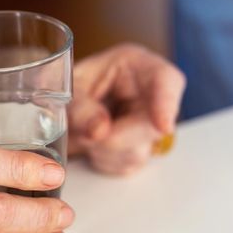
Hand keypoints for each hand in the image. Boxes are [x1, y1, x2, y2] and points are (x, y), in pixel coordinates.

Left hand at [69, 43, 185, 174]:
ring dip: (104, 151)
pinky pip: (126, 166)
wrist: (64, 103)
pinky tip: (93, 144)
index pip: (166, 80)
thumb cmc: (75, 84)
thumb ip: (81, 106)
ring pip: (138, 152)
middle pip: (152, 127)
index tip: (162, 125)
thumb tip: (99, 131)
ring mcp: (150, 127)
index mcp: (140, 66)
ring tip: (84, 134)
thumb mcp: (71, 86)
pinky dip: (103, 160)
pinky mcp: (141, 150)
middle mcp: (152, 96)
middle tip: (88, 134)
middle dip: (116, 137)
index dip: (167, 103)